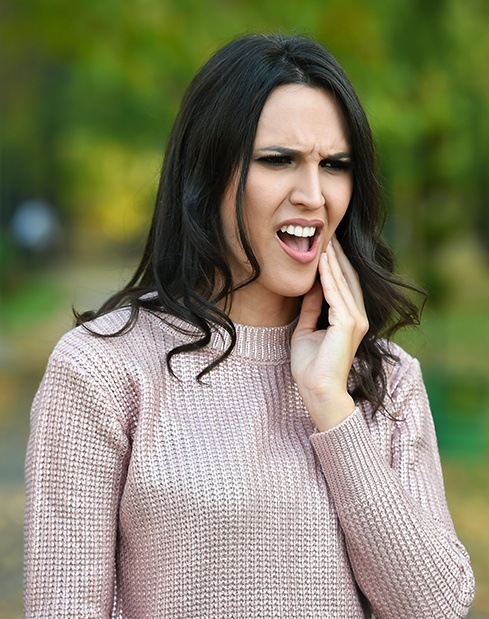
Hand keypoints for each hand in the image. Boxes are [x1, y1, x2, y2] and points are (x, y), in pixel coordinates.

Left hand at [291, 236, 368, 430]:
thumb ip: (312, 309)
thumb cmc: (311, 367)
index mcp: (350, 320)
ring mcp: (356, 320)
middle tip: (328, 234)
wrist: (317, 390)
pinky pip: (336, 294)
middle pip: (347, 279)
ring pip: (342, 283)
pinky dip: (328, 276)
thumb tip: (309, 289)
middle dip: (337, 257)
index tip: (325, 246)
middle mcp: (358, 317)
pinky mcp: (348, 324)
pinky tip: (321, 261)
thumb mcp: (307, 330)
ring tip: (324, 240)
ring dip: (332, 261)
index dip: (334, 265)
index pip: (343, 285)